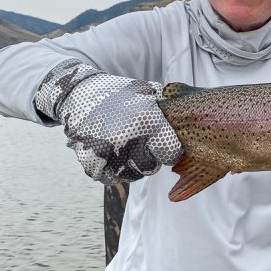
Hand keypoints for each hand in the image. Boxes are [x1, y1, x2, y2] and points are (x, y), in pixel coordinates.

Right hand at [35, 59, 182, 183]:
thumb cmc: (120, 93)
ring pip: (131, 174)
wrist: (80, 93)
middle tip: (142, 146)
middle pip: (151, 167)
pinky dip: (112, 171)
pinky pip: (109, 178)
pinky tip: (113, 156)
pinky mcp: (90, 160)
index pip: (171, 153)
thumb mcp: (149, 93)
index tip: (166, 147)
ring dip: (132, 166)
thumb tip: (190, 120)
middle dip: (150, 159)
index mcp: (147, 120)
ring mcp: (107, 151)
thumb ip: (169, 109)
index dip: (170, 151)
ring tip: (126, 149)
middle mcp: (128, 138)